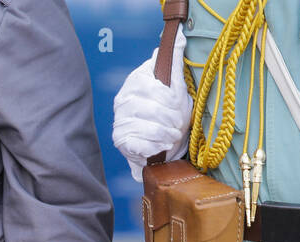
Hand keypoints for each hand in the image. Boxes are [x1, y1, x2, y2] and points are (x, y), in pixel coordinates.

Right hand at [113, 32, 192, 182]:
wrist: (158, 142)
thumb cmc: (168, 113)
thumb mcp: (175, 86)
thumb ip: (175, 63)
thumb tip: (180, 35)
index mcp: (136, 80)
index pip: (155, 87)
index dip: (171, 99)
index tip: (178, 105)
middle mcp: (124, 98)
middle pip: (154, 109)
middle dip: (172, 119)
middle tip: (179, 124)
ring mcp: (120, 119)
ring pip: (150, 128)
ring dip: (168, 134)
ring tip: (174, 136)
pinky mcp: (120, 139)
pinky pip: (142, 144)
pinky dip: (157, 147)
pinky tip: (162, 146)